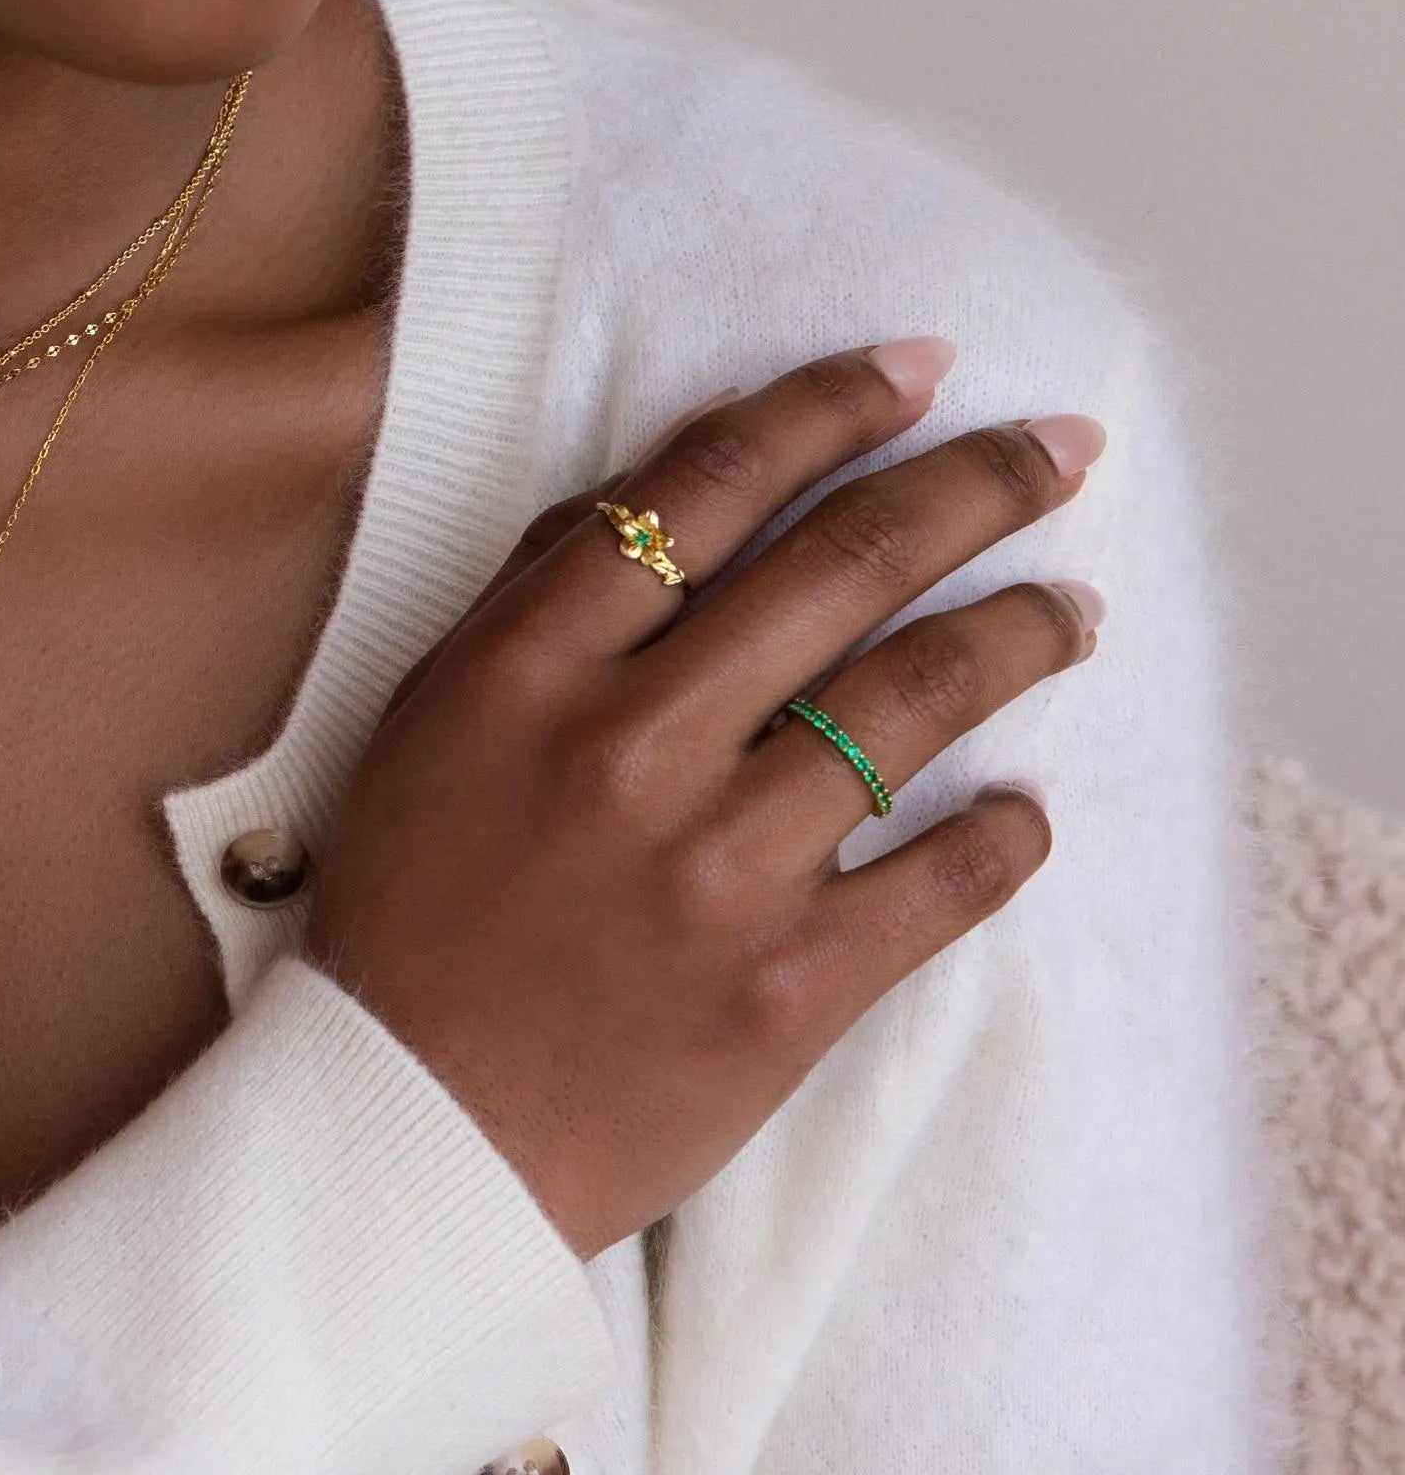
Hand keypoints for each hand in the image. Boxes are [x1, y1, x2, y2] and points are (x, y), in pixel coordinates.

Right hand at [302, 342, 1101, 1260]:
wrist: (412, 1119)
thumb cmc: (419, 896)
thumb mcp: (440, 708)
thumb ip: (548, 588)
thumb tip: (683, 475)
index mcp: (530, 660)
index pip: (706, 486)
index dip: (830, 407)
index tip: (919, 369)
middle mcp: (630, 742)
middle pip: (842, 566)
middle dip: (975, 485)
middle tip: (1062, 450)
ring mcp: (716, 866)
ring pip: (913, 702)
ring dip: (1019, 632)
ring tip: (1075, 606)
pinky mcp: (787, 989)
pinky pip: (939, 883)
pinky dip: (1005, 833)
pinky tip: (1028, 805)